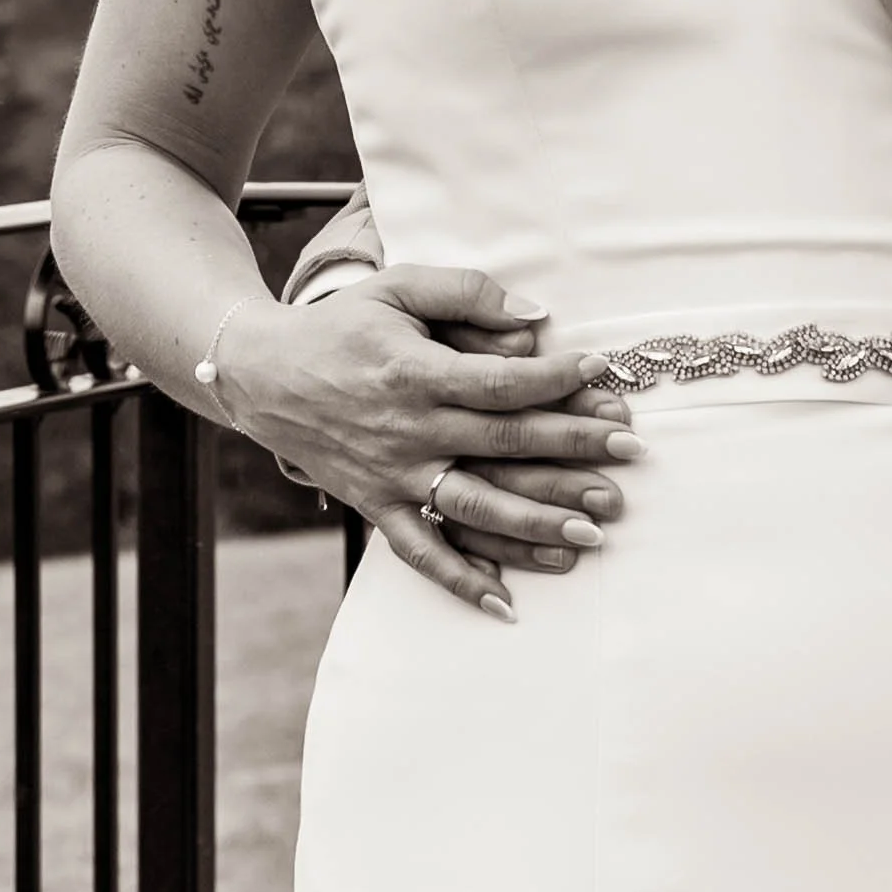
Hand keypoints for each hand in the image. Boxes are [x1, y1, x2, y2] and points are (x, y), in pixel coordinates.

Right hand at [213, 269, 643, 618]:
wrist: (261, 375)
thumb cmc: (342, 327)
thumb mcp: (398, 287)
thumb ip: (467, 294)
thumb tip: (536, 320)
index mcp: (417, 373)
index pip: (502, 381)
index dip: (558, 378)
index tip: (605, 374)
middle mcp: (409, 431)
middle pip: (504, 445)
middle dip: (573, 451)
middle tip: (629, 457)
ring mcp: (394, 477)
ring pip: (474, 507)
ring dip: (535, 523)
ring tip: (592, 531)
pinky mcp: (378, 508)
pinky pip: (421, 553)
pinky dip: (460, 581)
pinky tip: (507, 604)